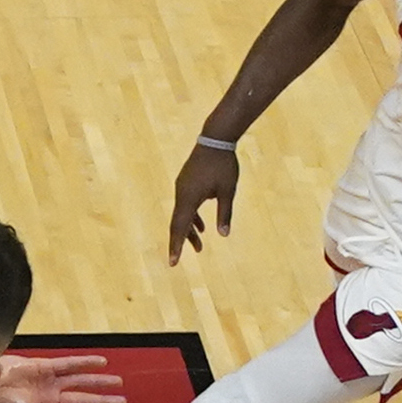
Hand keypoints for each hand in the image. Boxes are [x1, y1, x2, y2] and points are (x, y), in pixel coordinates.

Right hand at [0, 352, 126, 402]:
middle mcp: (50, 399)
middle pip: (82, 399)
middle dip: (101, 400)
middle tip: (122, 401)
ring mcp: (48, 382)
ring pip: (80, 381)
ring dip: (98, 381)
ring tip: (116, 382)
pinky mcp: (44, 366)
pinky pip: (69, 364)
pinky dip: (85, 363)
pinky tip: (101, 363)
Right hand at [168, 142, 239, 262]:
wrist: (215, 139)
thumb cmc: (224, 165)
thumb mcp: (228, 191)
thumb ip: (224, 214)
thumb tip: (223, 235)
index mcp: (189, 198)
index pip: (180, 227)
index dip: (176, 246)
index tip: (173, 262)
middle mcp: (181, 194)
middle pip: (178, 223)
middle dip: (182, 241)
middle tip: (183, 258)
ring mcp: (182, 188)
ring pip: (182, 214)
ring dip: (190, 230)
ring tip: (200, 244)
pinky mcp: (186, 182)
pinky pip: (185, 205)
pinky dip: (192, 217)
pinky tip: (202, 226)